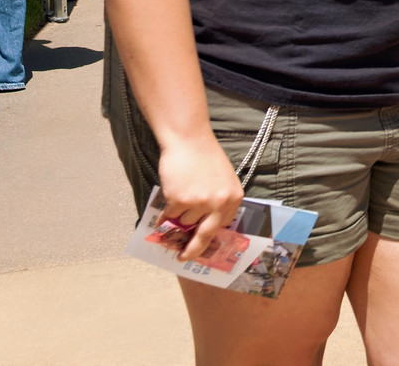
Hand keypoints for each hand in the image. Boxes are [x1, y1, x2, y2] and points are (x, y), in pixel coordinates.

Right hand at [154, 132, 244, 263]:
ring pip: (183, 222)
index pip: (222, 225)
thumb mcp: (222, 180)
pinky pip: (169, 216)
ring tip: (178, 195)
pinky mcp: (181, 200)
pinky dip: (164, 215)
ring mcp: (200, 202)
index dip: (210, 236)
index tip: (202, 246)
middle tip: (184, 258)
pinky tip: (166, 201)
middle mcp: (220, 203)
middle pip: (205, 235)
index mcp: (234, 197)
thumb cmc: (204, 157)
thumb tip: (203, 225)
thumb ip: (217, 201)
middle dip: (194, 250)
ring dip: (177, 215)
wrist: (189, 140)